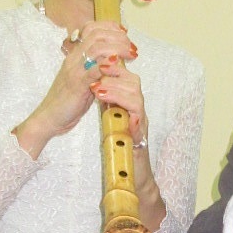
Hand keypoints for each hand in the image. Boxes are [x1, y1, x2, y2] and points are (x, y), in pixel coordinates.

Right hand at [12, 20, 137, 155]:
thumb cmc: (67, 101)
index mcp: (74, 55)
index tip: (124, 33)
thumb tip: (111, 60)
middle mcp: (73, 59)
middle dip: (118, 37)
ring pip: (96, 48)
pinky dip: (106, 65)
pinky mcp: (77, 85)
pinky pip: (92, 70)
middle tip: (132, 47)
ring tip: (131, 54)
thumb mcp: (81, 79)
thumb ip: (93, 67)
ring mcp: (74, 71)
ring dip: (117, 48)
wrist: (49, 117)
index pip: (90, 28)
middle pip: (97, 34)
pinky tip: (117, 64)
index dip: (109, 27)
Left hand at [90, 53, 167, 229]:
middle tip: (98, 69)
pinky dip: (126, 109)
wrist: (127, 173)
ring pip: (136, 94)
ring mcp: (140, 120)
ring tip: (98, 89)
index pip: (123, 75)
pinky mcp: (141, 135)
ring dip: (117, 89)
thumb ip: (104, 99)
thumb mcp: (107, 117)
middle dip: (115, 72)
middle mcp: (135, 107)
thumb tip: (92, 80)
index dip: (113, 64)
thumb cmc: (117, 146)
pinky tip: (113, 106)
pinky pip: (138, 116)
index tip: (97, 58)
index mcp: (125, 101)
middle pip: (133, 80)